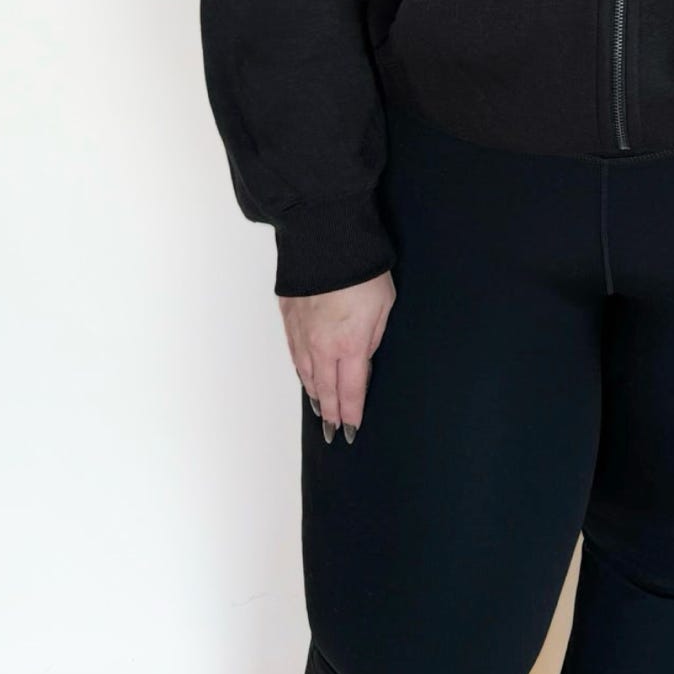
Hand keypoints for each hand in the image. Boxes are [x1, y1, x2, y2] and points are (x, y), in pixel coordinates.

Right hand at [279, 270, 396, 443]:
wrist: (326, 240)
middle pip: (326, 389)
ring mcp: (302, 333)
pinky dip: (302, 372)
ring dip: (315, 396)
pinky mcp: (289, 318)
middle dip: (331, 414)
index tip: (352, 430)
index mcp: (349, 345)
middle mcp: (321, 346)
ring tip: (320, 412)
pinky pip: (295, 355)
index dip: (352, 413)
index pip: (350, 390)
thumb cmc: (362, 269)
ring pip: (307, 375)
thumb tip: (364, 357)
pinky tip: (305, 378)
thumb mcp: (384, 306)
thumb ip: (374, 337)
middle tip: (333, 433)